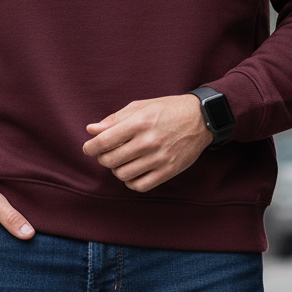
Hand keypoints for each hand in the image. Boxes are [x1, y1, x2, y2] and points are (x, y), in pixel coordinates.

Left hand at [83, 94, 211, 191]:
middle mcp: (149, 141)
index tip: (89, 148)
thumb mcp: (141, 106)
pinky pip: (140, 185)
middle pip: (111, 160)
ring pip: (123, 174)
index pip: (104, 141)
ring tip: (121, 161)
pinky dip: (130, 181)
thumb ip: (115, 119)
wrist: (202, 118)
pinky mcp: (168, 171)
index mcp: (140, 122)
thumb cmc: (168, 110)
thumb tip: (91, 130)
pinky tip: (132, 172)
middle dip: (103, 158)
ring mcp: (160, 158)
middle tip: (106, 153)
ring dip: (116, 169)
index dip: (91, 147)